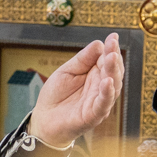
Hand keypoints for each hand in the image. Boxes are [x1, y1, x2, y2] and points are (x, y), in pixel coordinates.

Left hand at [29, 33, 123, 148]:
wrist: (43, 120)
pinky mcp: (93, 115)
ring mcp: (99, 101)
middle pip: (113, 71)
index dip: (110, 49)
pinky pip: (103, 104)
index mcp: (95, 75)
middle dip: (113, 57)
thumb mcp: (67, 71)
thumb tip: (99, 43)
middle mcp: (101, 88)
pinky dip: (107, 93)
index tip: (112, 37)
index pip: (107, 60)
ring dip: (113, 72)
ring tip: (111, 58)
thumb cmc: (56, 96)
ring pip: (112, 86)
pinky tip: (107, 81)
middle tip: (112, 45)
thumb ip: (83, 59)